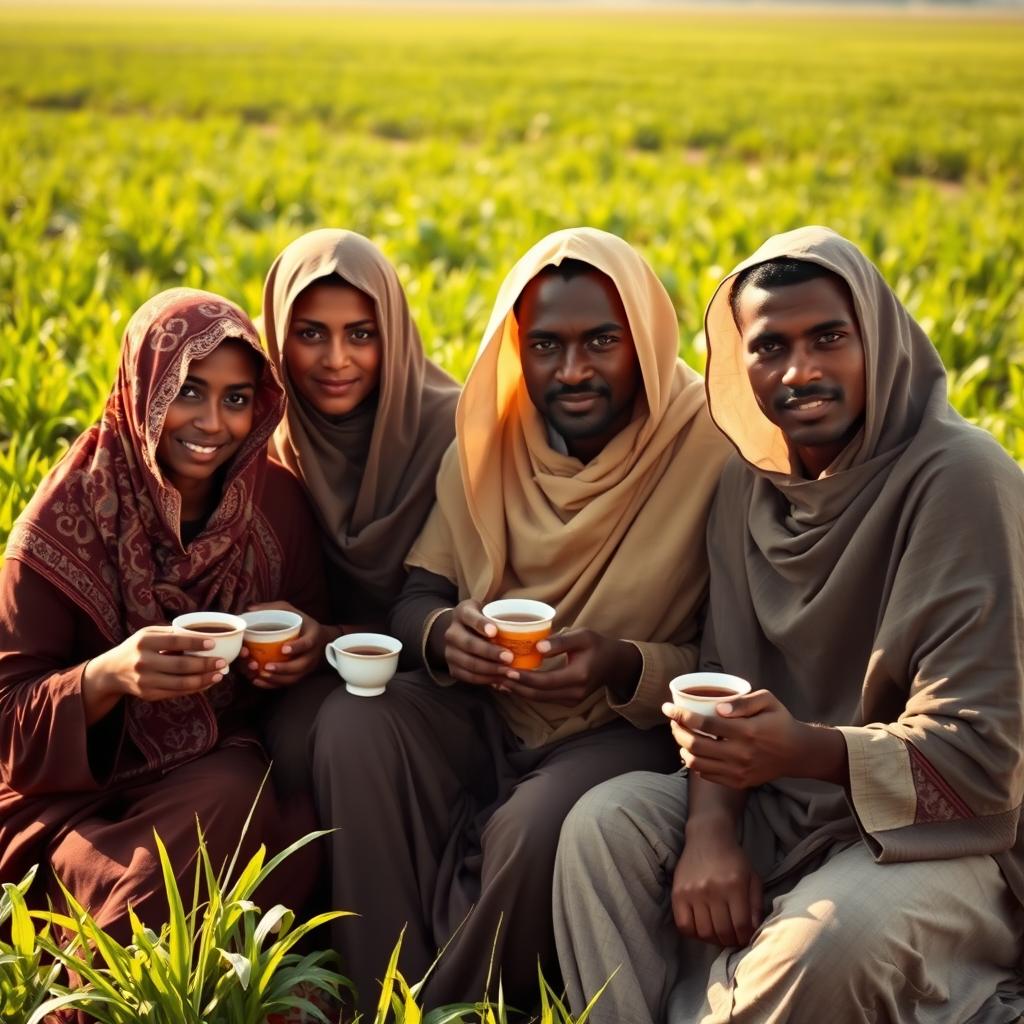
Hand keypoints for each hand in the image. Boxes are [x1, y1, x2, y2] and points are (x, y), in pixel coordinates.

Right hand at [82, 626, 226, 723]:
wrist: (111, 671)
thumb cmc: (136, 648)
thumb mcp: (148, 634)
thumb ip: (171, 633)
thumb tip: (202, 634)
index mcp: (144, 642)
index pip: (174, 641)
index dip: (195, 643)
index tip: (213, 644)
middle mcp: (143, 662)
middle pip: (180, 666)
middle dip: (205, 665)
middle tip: (223, 662)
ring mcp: (145, 681)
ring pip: (181, 684)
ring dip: (204, 680)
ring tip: (219, 675)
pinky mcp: (148, 695)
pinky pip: (176, 693)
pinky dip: (195, 689)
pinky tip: (207, 682)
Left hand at [240, 601, 327, 688]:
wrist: (320, 640)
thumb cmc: (301, 624)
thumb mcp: (291, 611)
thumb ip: (273, 608)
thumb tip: (249, 609)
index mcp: (313, 636)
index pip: (307, 643)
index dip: (296, 647)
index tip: (283, 649)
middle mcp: (312, 654)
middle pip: (301, 665)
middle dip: (283, 668)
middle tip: (266, 667)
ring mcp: (307, 667)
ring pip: (294, 678)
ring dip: (276, 679)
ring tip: (260, 675)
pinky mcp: (300, 675)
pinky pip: (287, 683)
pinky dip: (272, 684)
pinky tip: (258, 680)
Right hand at [435, 600, 514, 685]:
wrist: (461, 632)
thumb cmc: (483, 620)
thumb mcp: (489, 611)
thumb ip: (503, 616)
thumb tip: (532, 628)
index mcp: (462, 613)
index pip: (469, 617)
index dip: (481, 624)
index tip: (495, 631)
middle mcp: (452, 632)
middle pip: (469, 643)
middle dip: (490, 652)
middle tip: (509, 657)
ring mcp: (449, 651)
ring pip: (469, 663)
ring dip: (490, 669)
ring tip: (508, 672)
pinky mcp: (452, 667)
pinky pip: (468, 676)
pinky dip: (485, 679)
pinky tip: (500, 680)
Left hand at [501, 630, 640, 704]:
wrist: (614, 664)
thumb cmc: (597, 645)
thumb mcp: (582, 636)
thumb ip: (561, 641)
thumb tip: (538, 646)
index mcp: (578, 676)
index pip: (545, 681)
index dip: (524, 678)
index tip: (506, 669)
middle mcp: (574, 693)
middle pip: (538, 694)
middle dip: (515, 686)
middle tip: (495, 675)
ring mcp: (571, 700)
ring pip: (538, 699)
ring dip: (518, 691)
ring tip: (498, 680)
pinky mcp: (567, 701)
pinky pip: (543, 698)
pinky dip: (526, 691)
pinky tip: (512, 683)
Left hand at [662, 690, 806, 787]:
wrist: (797, 753)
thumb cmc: (780, 722)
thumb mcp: (767, 701)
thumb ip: (742, 702)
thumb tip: (717, 708)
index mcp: (747, 732)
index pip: (705, 724)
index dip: (682, 716)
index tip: (668, 708)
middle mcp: (741, 754)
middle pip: (695, 745)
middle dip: (677, 731)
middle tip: (673, 721)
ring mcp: (739, 771)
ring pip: (697, 763)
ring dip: (682, 748)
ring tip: (680, 735)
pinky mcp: (738, 782)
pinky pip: (707, 775)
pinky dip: (694, 763)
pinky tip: (692, 751)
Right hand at [672, 826, 762, 946]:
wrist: (707, 837)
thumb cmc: (733, 858)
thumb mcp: (753, 877)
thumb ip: (756, 905)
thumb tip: (754, 931)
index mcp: (735, 886)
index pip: (741, 926)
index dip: (745, 938)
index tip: (745, 938)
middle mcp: (713, 890)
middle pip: (722, 932)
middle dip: (731, 941)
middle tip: (732, 937)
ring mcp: (693, 892)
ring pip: (704, 932)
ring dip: (713, 939)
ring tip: (718, 933)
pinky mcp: (678, 893)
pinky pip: (684, 925)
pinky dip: (694, 933)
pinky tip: (702, 927)